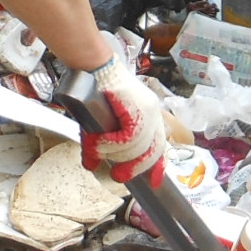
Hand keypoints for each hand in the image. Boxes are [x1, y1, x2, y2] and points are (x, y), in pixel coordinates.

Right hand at [78, 56, 168, 186]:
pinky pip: (131, 136)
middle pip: (154, 151)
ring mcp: (149, 111)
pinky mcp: (139, 108)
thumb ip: (98, 146)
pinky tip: (101, 141)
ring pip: (140, 146)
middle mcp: (154, 114)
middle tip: (119, 175)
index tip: (153, 181)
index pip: (160, 146)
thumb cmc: (95, 92)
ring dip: (116, 154)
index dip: (157, 166)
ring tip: (98, 150)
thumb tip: (91, 165)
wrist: (92, 69)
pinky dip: (113, 143)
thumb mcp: (98, 125)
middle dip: (136, 167)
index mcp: (149, 117)